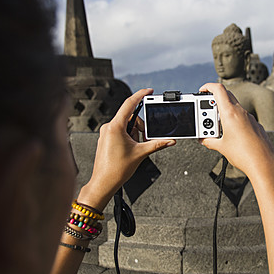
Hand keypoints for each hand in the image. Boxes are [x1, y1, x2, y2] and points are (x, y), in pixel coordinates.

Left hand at [78, 88, 175, 210]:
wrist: (103, 182)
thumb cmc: (116, 170)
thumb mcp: (141, 153)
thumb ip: (157, 144)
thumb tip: (169, 141)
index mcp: (115, 127)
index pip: (129, 104)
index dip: (140, 95)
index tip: (148, 91)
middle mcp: (108, 127)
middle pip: (130, 117)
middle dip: (140, 127)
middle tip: (144, 140)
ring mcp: (106, 133)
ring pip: (126, 126)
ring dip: (134, 134)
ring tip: (135, 148)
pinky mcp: (105, 139)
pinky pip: (120, 132)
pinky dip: (129, 137)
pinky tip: (130, 149)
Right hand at [199, 83, 273, 179]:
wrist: (264, 164)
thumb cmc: (245, 155)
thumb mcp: (221, 147)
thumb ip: (210, 141)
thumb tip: (204, 139)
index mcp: (230, 113)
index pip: (218, 89)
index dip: (208, 86)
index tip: (201, 91)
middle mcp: (241, 112)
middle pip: (226, 96)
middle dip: (213, 102)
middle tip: (206, 116)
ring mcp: (250, 118)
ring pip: (233, 107)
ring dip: (222, 113)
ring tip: (216, 130)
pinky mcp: (255, 125)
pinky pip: (241, 117)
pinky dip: (232, 121)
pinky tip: (229, 135)